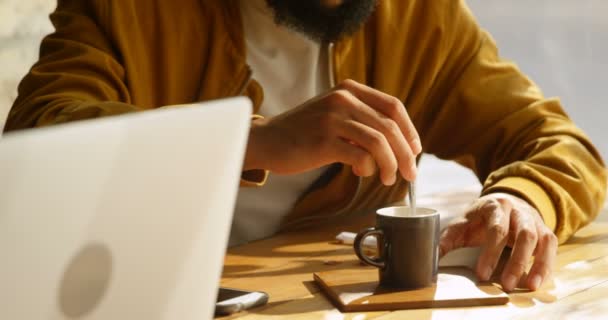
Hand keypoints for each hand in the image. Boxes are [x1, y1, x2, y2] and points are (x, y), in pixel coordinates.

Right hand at [244, 79, 420, 184]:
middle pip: (390, 127)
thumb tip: (397, 143)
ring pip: (379, 142)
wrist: (267, 140)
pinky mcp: (324, 140)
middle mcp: (343, 99)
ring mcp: (333, 118)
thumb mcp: (334, 114)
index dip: (410, 130)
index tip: (415, 150)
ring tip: (389, 179)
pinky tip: (362, 173)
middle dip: (406, 154)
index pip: (393, 106)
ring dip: (391, 164)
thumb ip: (360, 120)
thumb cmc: (303, 133)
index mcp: (349, 90)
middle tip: (410, 173)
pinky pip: (360, 156)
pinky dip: (368, 168)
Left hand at [439, 193, 557, 291]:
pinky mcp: (545, 231)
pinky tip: (538, 281)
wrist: (505, 201)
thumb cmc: (480, 218)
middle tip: (505, 285)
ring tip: (529, 286)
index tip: (481, 274)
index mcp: (495, 205)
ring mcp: (534, 220)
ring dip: (536, 264)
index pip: (496, 229)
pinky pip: (551, 248)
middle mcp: (518, 210)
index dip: (490, 253)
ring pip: (541, 240)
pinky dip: (547, 265)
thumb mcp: (462, 223)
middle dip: (515, 262)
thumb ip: (447, 239)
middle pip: (523, 234)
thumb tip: (430, 258)